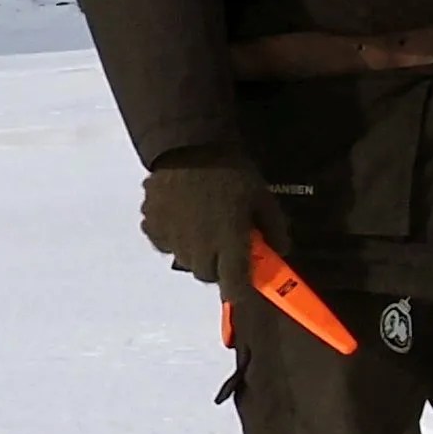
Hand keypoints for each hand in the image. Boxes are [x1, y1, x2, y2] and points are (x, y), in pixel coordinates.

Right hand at [137, 154, 271, 287]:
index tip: (245, 281)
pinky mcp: (151, 225)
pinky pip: (163, 243)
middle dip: (219, 266)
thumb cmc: (233, 173)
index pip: (234, 289)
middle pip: (207, 276)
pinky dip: (172, 237)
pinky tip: (181, 217)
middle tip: (226, 242)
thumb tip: (281, 252)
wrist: (190, 144)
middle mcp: (198, 250)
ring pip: (185, 260)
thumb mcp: (263, 198)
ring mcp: (171, 239)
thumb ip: (274, 229)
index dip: (241, 289)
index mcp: (228, 245)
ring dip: (196, 251)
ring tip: (204, 223)